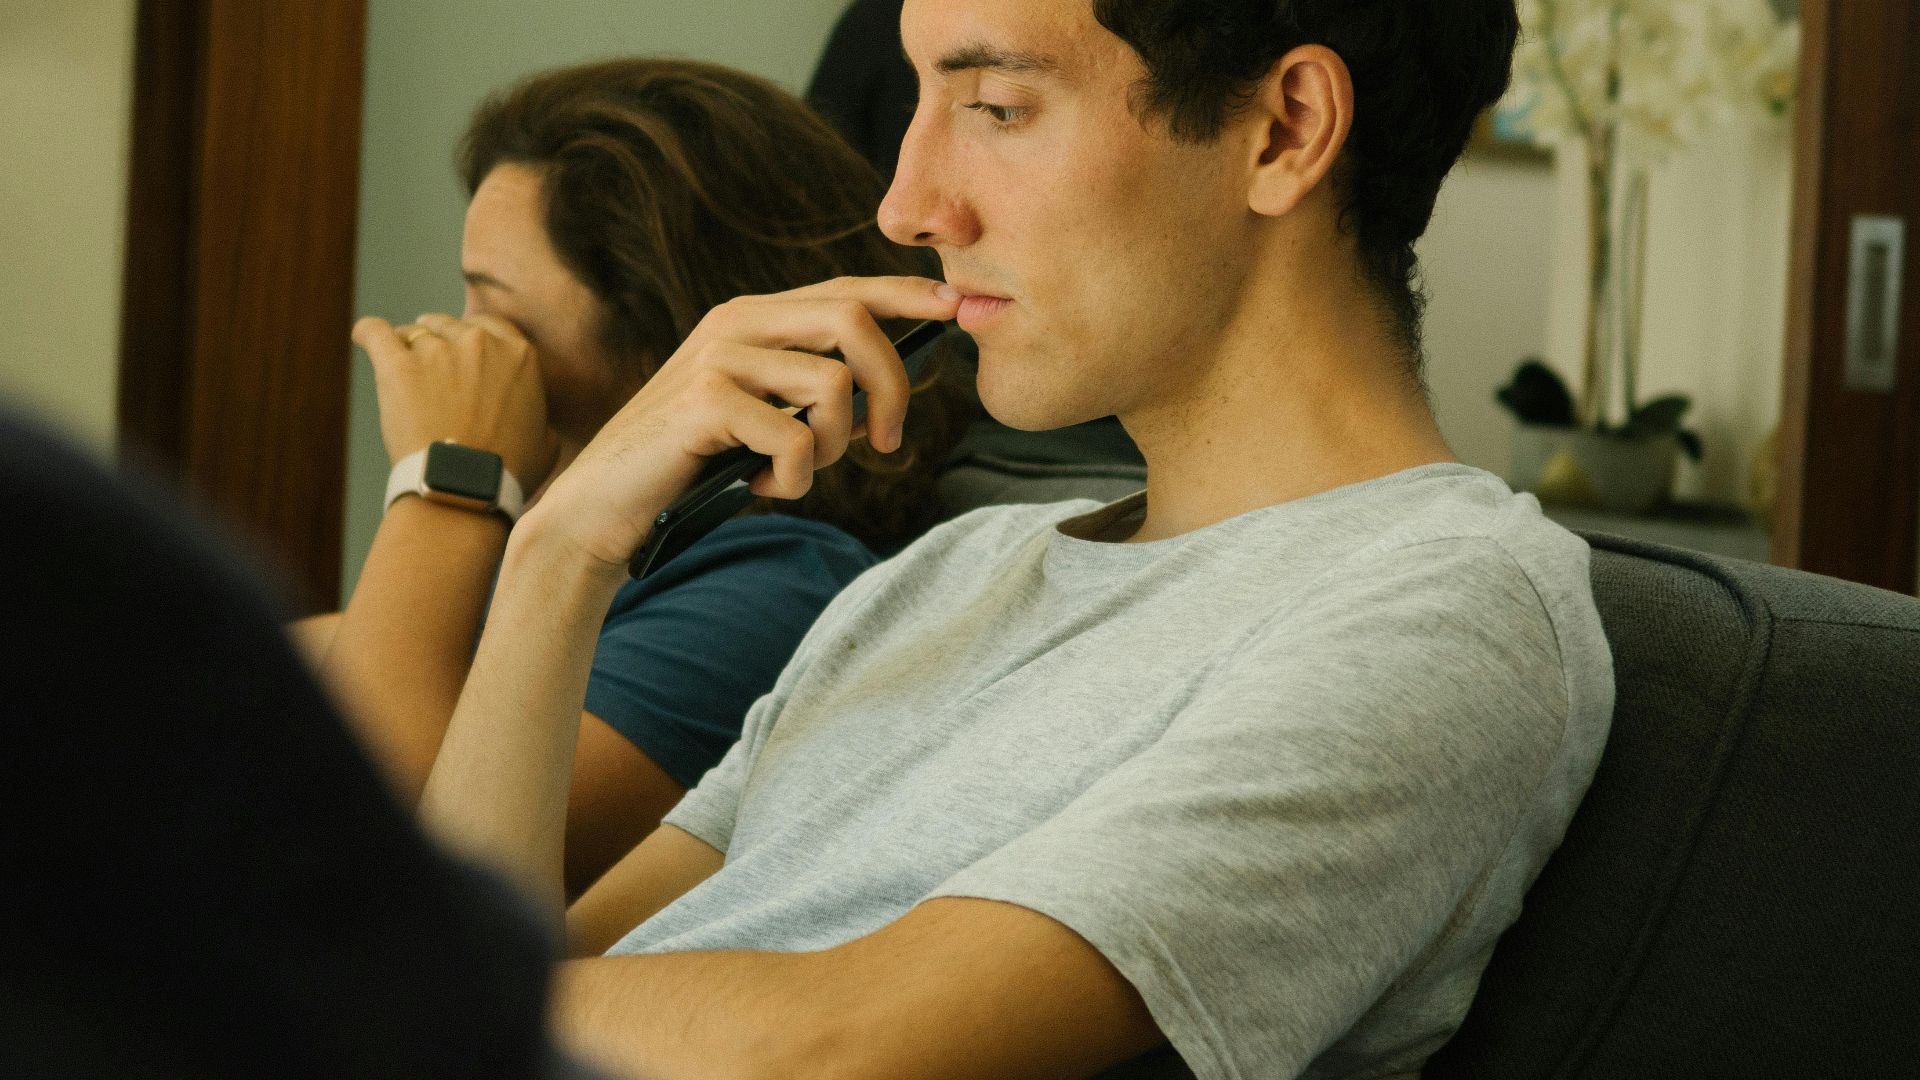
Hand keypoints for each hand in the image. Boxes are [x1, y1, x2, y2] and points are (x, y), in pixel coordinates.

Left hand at [352, 312, 561, 491]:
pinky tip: (363, 335)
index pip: (490, 326)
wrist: (463, 489)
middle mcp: (479, 343)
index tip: (463, 352)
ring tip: (404, 373)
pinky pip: (374, 332)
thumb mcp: (546, 442)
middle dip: (441, 340)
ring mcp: (437, 351)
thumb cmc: (507, 473)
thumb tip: (537, 422)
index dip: (474, 339)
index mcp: (519, 355)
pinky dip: (368, 332)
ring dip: (409, 348)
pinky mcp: (397, 365)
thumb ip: (539, 416)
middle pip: (449, 324)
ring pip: (414, 333)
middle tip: (432, 366)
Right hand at [525, 276, 962, 568]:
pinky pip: (795, 437)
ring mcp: (718, 359)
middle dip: (892, 386)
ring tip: (797, 471)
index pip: (845, 291)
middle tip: (886, 444)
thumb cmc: (692, 466)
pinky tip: (764, 486)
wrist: (604, 507)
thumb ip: (805, 392)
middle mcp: (736, 324)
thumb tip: (882, 395)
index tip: (955, 310)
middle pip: (854, 322)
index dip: (906, 296)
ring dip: (833, 447)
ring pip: (832, 386)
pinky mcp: (704, 403)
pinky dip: (795, 478)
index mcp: (752, 319)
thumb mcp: (757, 416)